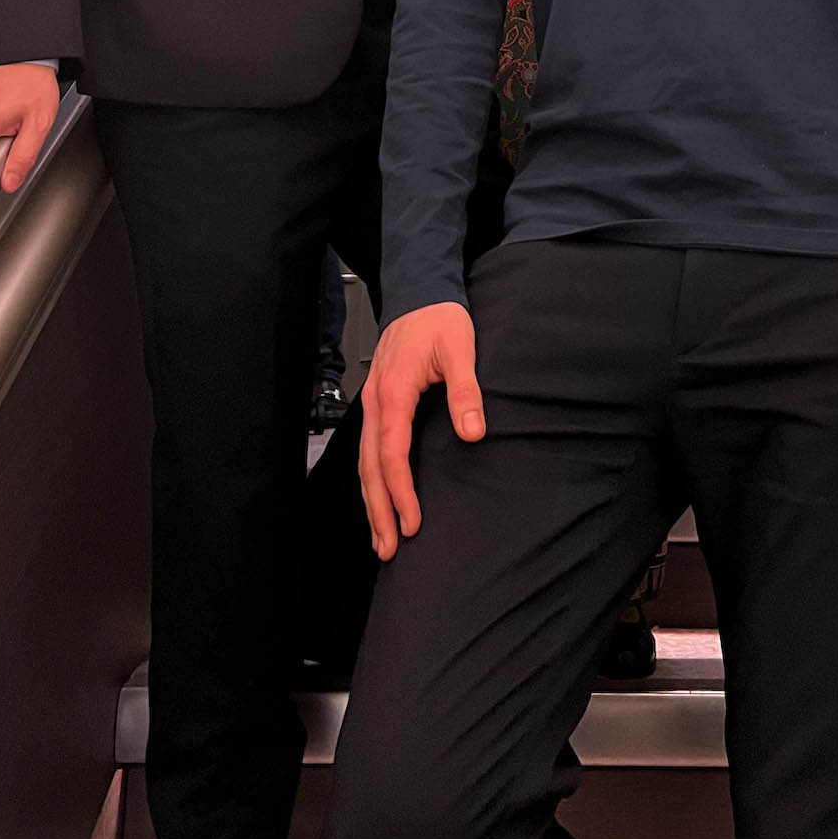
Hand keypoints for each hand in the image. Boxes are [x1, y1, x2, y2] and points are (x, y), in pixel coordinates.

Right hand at [359, 302, 483, 560]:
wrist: (421, 290)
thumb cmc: (439, 317)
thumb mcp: (460, 348)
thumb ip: (465, 390)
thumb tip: (473, 431)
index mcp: (394, 391)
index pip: (391, 453)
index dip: (401, 491)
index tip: (412, 522)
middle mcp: (376, 400)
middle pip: (370, 467)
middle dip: (378, 510)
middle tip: (387, 548)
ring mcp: (373, 402)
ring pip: (364, 461)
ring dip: (372, 500)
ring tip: (380, 537)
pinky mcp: (379, 402)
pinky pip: (369, 448)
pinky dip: (372, 478)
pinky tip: (380, 496)